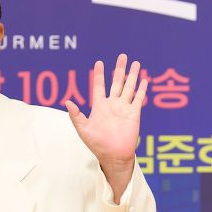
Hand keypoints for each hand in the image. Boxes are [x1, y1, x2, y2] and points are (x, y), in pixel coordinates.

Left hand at [64, 53, 146, 200]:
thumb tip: (67, 102)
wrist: (113, 155)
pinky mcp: (134, 114)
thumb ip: (76, 116)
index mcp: (99, 107)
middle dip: (119, 69)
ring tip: (136, 63)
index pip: (99, 86)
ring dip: (133, 75)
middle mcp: (112, 105)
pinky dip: (141, 89)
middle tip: (122, 55)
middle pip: (117, 82)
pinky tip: (144, 80)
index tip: (99, 62)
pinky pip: (138, 99)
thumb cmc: (97, 144)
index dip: (99, 74)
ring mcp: (124, 108)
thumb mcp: (83, 130)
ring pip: (129, 87)